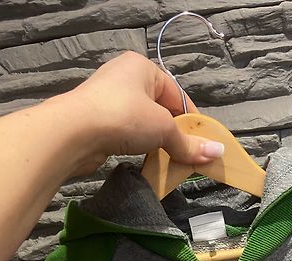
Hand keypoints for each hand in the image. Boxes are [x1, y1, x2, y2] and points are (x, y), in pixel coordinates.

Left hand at [66, 50, 224, 174]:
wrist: (73, 133)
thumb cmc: (124, 117)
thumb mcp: (163, 129)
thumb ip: (188, 143)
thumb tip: (217, 153)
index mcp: (142, 67)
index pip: (177, 94)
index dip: (192, 120)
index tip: (203, 143)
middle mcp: (124, 78)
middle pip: (160, 109)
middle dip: (174, 133)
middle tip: (187, 155)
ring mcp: (109, 100)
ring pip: (143, 123)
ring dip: (156, 142)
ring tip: (168, 161)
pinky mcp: (98, 121)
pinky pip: (127, 133)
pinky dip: (138, 147)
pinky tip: (144, 160)